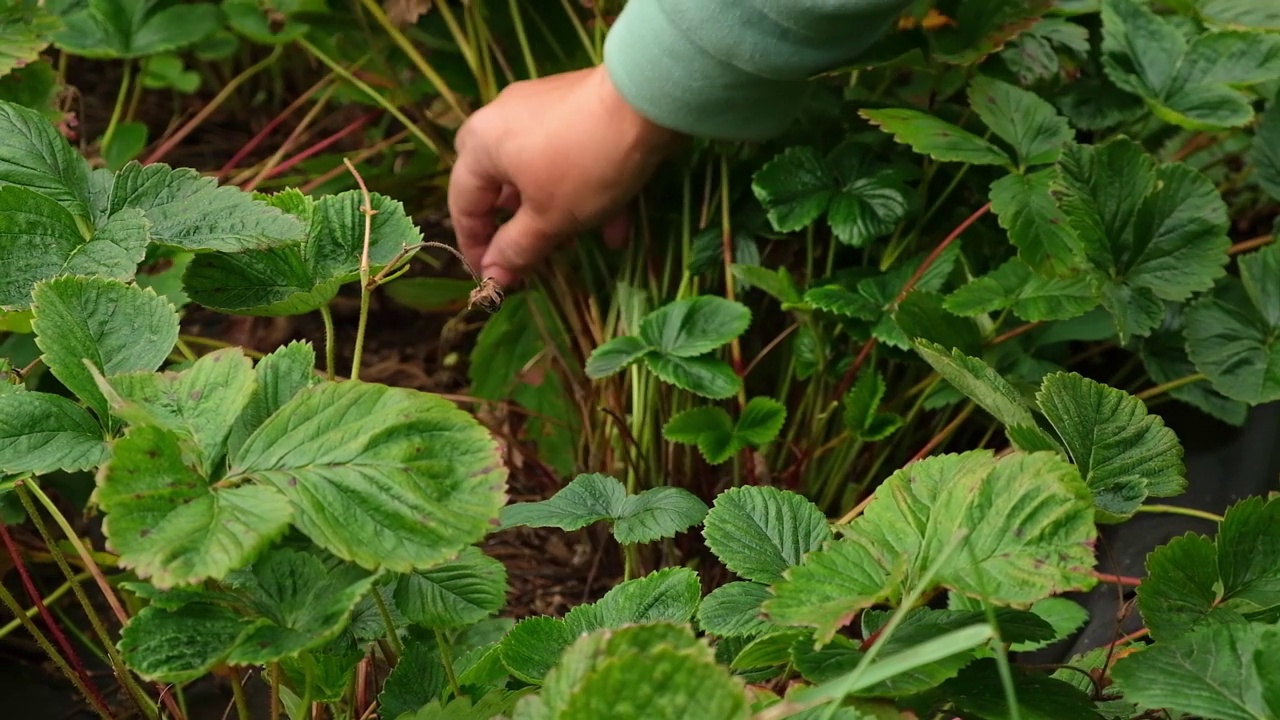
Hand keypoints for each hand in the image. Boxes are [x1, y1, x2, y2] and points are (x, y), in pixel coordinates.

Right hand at [448, 65, 681, 287]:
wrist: (646, 101)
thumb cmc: (585, 165)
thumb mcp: (550, 219)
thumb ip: (516, 249)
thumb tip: (491, 277)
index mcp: (481, 145)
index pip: (463, 203)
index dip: (475, 246)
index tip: (492, 278)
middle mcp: (502, 120)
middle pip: (493, 178)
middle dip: (509, 218)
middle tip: (521, 246)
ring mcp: (540, 108)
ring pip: (537, 170)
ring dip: (552, 211)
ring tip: (572, 243)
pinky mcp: (576, 105)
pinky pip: (568, 155)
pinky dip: (583, 190)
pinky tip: (614, 227)